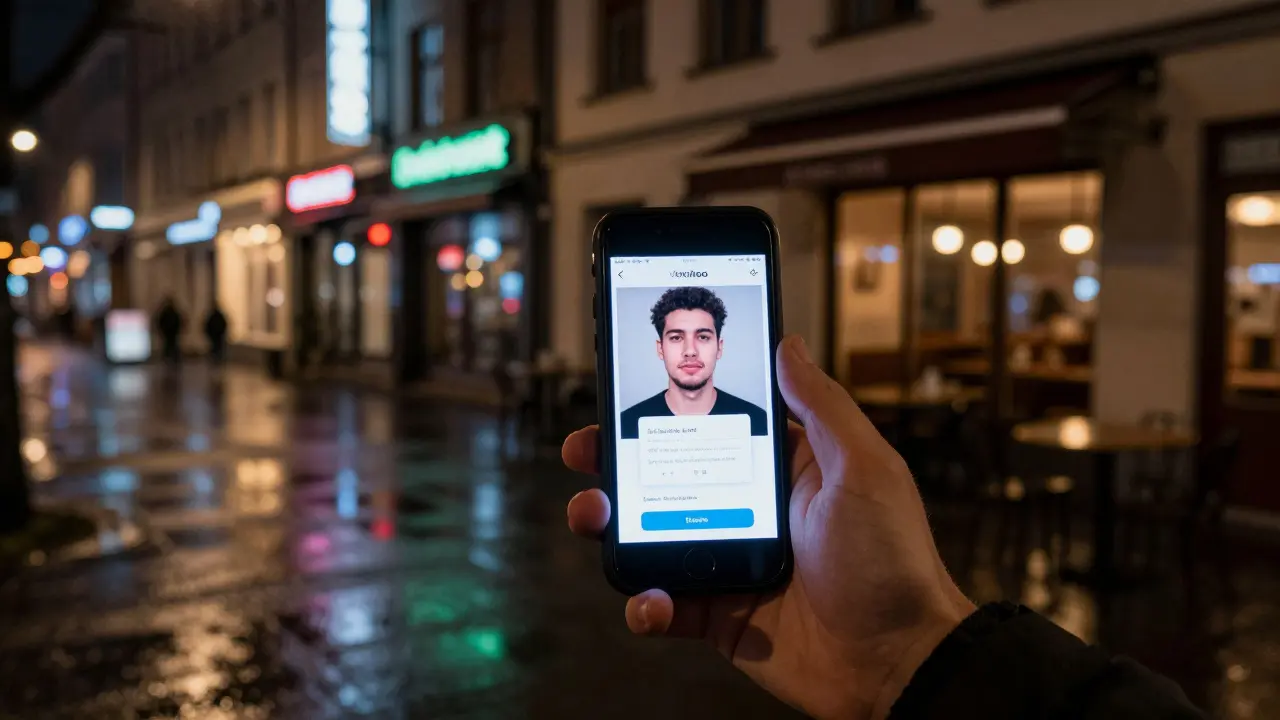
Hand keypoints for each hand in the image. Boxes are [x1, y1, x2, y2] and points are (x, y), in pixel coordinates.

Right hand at [562, 335, 975, 719]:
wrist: (899, 663)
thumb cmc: (893, 562)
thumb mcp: (863, 468)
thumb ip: (821, 406)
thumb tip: (788, 344)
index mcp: (782, 471)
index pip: (713, 429)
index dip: (666, 412)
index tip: (623, 396)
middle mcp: (750, 512)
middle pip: (667, 477)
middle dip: (617, 464)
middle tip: (585, 453)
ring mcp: (730, 564)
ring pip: (652, 537)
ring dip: (612, 527)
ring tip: (594, 518)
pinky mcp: (720, 616)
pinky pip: (667, 606)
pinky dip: (646, 605)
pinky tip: (650, 602)